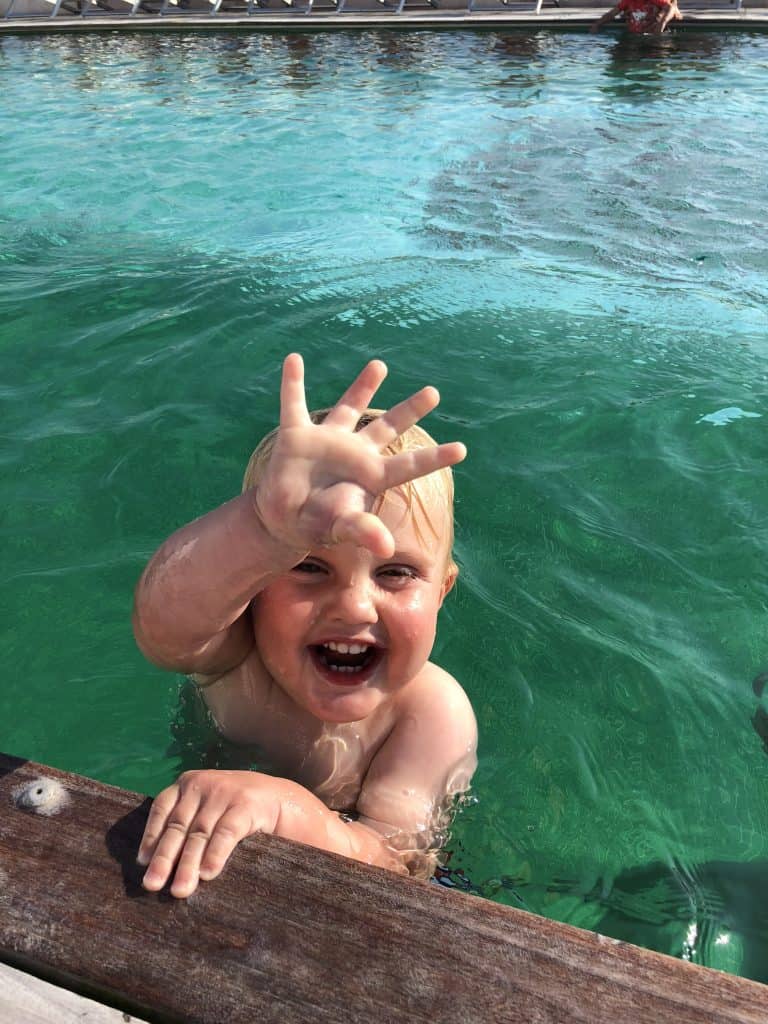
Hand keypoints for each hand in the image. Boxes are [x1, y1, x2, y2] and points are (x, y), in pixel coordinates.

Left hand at [138, 770, 284, 897]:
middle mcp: (203, 784)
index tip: (142, 862)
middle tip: (152, 885)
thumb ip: (187, 823)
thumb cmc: (235, 810)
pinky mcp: (246, 804)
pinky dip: (215, 854)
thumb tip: (155, 865)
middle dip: (165, 858)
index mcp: (188, 783)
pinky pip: (226, 833)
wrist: (280, 798)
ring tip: (180, 890)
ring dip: (188, 864)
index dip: (151, 835)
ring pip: (199, 833)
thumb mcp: (208, 808)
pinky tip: (208, 874)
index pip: (162, 808)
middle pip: (178, 825)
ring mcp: (225, 792)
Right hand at [253, 354, 465, 558]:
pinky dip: (293, 383)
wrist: (286, 520)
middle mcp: (355, 453)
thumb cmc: (320, 524)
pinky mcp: (297, 436)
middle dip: (410, 410)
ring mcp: (328, 441)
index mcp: (372, 476)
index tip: (463, 449)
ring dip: (363, 387)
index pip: (409, 465)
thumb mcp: (343, 528)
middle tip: (434, 392)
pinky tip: (294, 359)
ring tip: (380, 366)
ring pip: (349, 408)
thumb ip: (364, 531)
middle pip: (388, 428)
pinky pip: (294, 404)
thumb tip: (385, 549)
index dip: (435, 458)